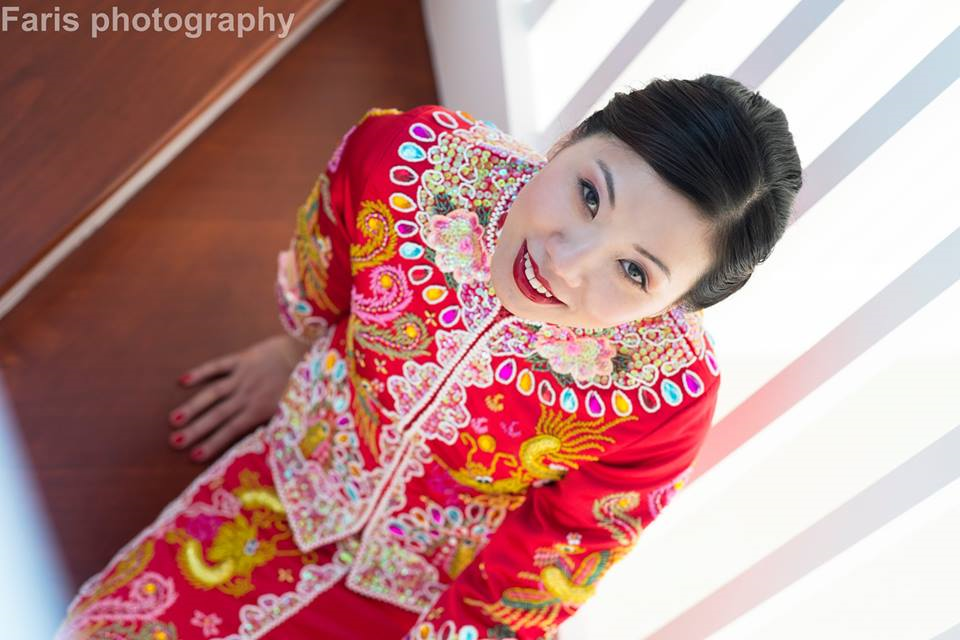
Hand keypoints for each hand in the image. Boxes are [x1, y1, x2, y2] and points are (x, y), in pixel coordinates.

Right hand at [167, 334, 310, 462]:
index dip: (212, 444)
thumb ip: (271, 424)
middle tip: (173, 442)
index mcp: (259, 410)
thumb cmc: (299, 383)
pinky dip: (201, 373)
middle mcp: (247, 395)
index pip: (231, 431)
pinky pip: (218, 366)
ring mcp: (242, 376)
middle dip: (196, 430)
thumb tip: (259, 443)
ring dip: (193, 406)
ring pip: (213, 394)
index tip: (193, 456)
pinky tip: (182, 381)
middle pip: (218, 415)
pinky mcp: (241, 359)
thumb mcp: (289, 409)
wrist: (305, 352)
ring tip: (174, 420)